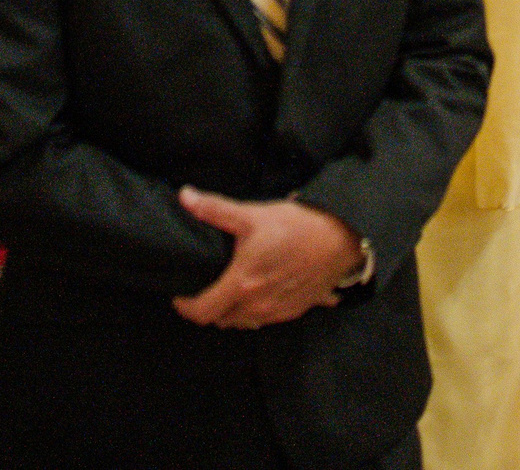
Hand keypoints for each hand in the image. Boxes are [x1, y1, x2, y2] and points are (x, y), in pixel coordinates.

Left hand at [171, 189, 363, 328]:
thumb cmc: (297, 226)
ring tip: (227, 293)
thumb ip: (214, 209)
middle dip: (208, 309)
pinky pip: (265, 320)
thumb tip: (185, 197)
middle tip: (203, 290)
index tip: (180, 296)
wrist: (340, 239)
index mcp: (242, 284)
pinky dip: (254, 312)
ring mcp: (277, 312)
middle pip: (221, 320)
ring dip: (231, 313)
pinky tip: (256, 292)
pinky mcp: (294, 311)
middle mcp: (257, 305)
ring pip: (243, 323)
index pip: (203, 311)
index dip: (186, 307)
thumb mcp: (251, 215)